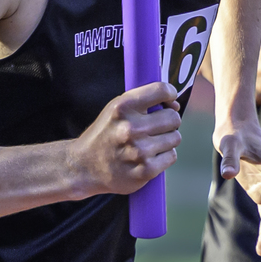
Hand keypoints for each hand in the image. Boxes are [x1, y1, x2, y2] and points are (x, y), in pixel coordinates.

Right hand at [71, 81, 180, 197]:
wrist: (84, 167)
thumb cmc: (106, 134)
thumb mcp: (115, 109)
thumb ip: (143, 101)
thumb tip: (175, 105)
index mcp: (122, 107)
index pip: (162, 90)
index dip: (170, 94)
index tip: (168, 101)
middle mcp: (130, 128)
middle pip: (173, 118)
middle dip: (168, 121)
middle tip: (154, 128)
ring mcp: (139, 151)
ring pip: (175, 137)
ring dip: (166, 139)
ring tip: (149, 143)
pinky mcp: (146, 170)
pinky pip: (171, 156)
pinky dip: (164, 156)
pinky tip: (148, 157)